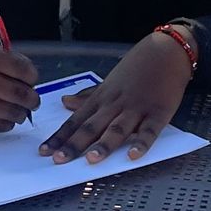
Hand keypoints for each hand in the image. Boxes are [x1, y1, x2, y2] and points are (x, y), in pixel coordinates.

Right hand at [0, 45, 40, 132]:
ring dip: (21, 113)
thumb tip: (32, 82)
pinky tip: (4, 116)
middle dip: (32, 99)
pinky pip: (0, 126)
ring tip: (19, 109)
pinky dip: (8, 123)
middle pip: (19, 93)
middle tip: (32, 100)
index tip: (31, 80)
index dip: (32, 77)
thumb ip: (9, 63)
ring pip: (12, 112)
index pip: (22, 69)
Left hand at [39, 30, 192, 163]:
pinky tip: (134, 155)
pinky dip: (142, 142)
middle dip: (74, 144)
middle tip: (58, 160)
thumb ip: (87, 96)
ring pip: (117, 128)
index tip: (43, 151)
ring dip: (104, 144)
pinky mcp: (159, 112)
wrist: (167, 51)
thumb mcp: (108, 81)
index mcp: (101, 98)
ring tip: (91, 160)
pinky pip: (150, 130)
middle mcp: (115, 104)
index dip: (59, 137)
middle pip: (91, 126)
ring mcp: (136, 108)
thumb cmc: (137, 68)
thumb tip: (64, 102)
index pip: (76, 121)